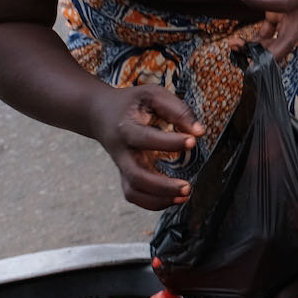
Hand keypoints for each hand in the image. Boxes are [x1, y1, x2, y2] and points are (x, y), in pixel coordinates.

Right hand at [89, 83, 203, 210]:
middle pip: (136, 176)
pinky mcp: (126, 175)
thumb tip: (198, 131)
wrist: (99, 113)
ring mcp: (123, 166)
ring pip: (133, 192)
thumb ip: (177, 110)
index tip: (192, 141)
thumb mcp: (152, 95)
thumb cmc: (131, 103)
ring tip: (183, 196)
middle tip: (187, 186)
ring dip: (158, 200)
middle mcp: (122, 152)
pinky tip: (174, 199)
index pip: (146, 139)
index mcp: (126, 128)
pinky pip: (135, 195)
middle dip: (162, 186)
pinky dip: (153, 202)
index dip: (170, 142)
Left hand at [236, 0, 297, 59]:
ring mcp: (290, 14)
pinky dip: (256, 44)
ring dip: (259, 51)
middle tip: (245, 54)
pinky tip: (237, 45)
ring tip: (234, 46)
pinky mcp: (281, 14)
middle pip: (289, 39)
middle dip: (270, 53)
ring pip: (279, 43)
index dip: (261, 1)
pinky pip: (270, 35)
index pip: (284, 3)